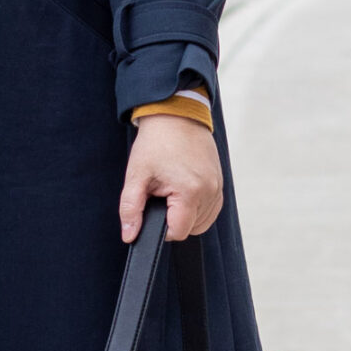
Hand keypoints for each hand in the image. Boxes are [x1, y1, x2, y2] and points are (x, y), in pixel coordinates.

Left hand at [119, 114, 223, 243]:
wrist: (175, 115)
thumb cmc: (156, 142)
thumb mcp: (136, 176)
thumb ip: (130, 209)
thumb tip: (129, 235)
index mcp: (190, 191)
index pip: (178, 232)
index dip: (161, 228)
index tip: (153, 210)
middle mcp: (210, 191)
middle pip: (191, 229)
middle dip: (173, 219)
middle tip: (160, 195)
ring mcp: (218, 187)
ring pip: (203, 222)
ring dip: (186, 214)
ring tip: (171, 190)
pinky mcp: (220, 183)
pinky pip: (210, 209)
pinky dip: (196, 208)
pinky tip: (183, 191)